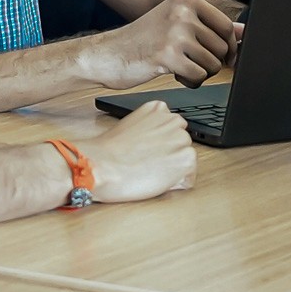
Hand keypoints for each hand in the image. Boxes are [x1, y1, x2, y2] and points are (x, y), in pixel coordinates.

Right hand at [78, 101, 196, 202]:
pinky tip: (158, 181)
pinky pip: (189, 176)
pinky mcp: (185, 159)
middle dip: (169, 154)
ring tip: (150, 172)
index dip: (160, 144)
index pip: (172, 127)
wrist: (101, 165)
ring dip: (173, 167)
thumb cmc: (107, 152)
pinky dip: (177, 183)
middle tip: (148, 164)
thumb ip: (147, 128)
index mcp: (157, 109)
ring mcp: (180, 139)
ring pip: (185, 158)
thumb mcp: (128, 126)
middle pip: (181, 142)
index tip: (149, 151)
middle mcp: (171, 120)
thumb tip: (154, 143)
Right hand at [84, 0, 237, 88]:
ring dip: (200, 72)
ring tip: (180, 65)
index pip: (226, 26)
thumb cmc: (143, 40)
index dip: (228, 46)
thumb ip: (210, 26)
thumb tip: (244, 32)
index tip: (219, 55)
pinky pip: (199, 77)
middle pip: (222, 47)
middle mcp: (181, 12)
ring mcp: (175, 33)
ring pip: (213, 64)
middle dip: (211, 61)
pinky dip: (190, 81)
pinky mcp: (167, 56)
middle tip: (190, 61)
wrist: (107, 54)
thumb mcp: (176, 24)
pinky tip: (174, 73)